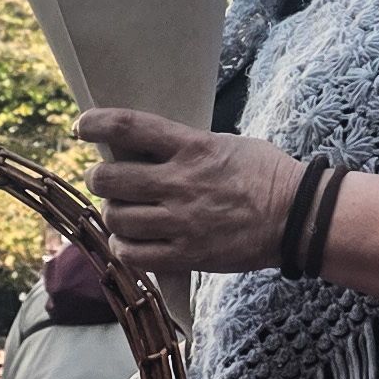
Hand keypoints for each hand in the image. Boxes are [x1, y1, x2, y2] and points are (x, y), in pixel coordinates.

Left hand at [74, 108, 300, 278]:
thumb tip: (142, 149)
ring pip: (117, 217)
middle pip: (111, 178)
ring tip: (121, 213)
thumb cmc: (264, 176)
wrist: (297, 218)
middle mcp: (182, 183)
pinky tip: (129, 242)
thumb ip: (184, 146)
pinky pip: (134, 254)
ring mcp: (183, 221)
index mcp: (193, 148)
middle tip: (106, 181)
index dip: (96, 124)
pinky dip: (123, 247)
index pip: (130, 127)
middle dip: (100, 178)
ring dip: (112, 213)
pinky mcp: (188, 254)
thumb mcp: (225, 144)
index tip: (81, 127)